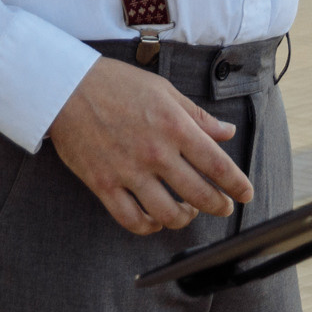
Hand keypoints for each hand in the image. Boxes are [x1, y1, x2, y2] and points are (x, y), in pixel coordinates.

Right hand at [47, 58, 252, 234]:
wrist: (67, 87)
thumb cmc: (116, 84)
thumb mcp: (163, 90)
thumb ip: (197, 116)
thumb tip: (226, 132)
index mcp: (174, 126)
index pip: (217, 165)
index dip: (237, 184)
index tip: (245, 193)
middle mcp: (155, 152)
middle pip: (199, 195)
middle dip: (218, 206)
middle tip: (223, 207)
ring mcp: (128, 171)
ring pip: (167, 215)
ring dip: (184, 218)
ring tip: (187, 212)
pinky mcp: (103, 184)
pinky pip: (131, 220)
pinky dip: (148, 227)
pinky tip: (154, 220)